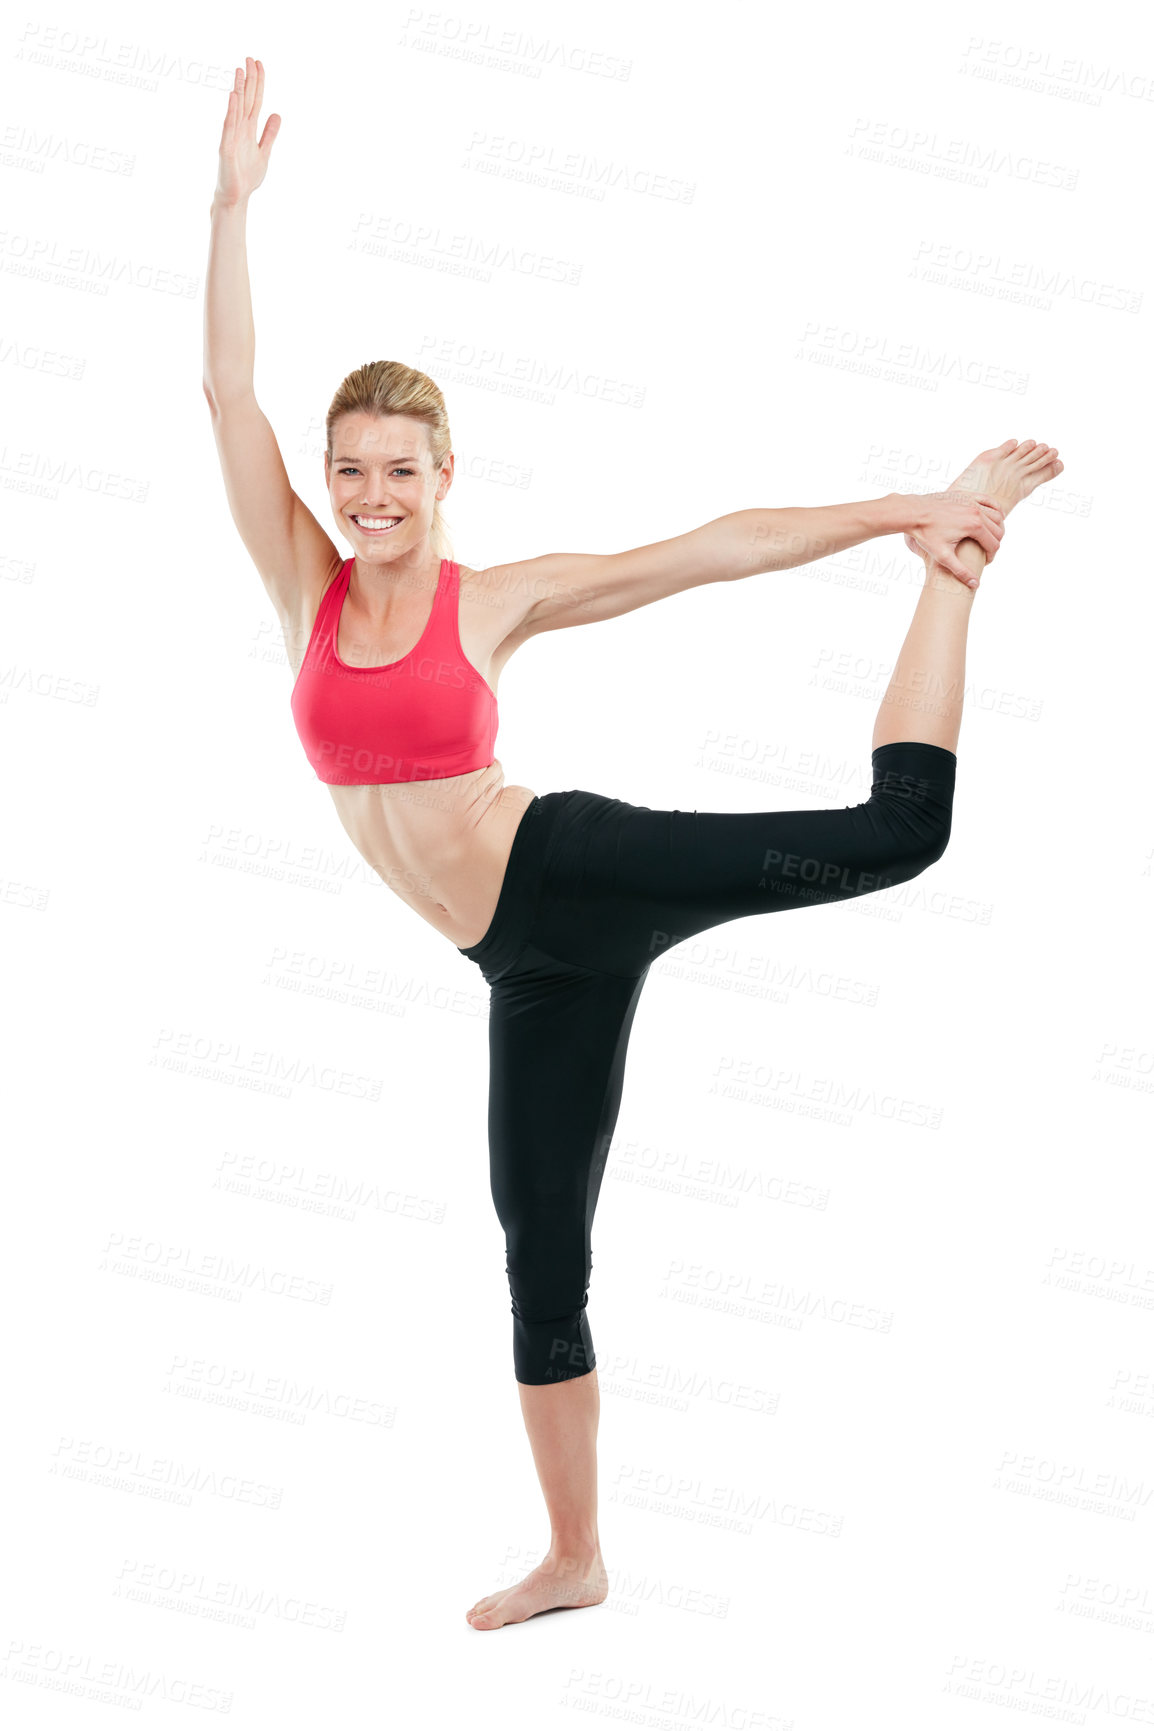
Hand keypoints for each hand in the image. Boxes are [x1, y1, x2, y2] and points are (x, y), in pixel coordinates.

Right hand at [214, 57, 279, 207]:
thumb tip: (277, 114)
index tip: (259, 64)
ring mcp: (232, 137)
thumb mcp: (264, 152)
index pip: (255, 100)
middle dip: (248, 79)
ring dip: (238, 89)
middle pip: (246, 99)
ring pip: (236, 108)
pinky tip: (234, 97)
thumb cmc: (247, 176)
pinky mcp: (227, 148)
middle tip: (250, 58)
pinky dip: (232, 112)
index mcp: (249, 129)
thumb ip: (269, 134)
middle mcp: (240, 129)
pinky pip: (229, 127)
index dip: (258, 83)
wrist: (236, 197)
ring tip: (240, 71)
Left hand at [901, 489, 1004, 587]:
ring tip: (988, 539)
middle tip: (985, 552)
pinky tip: (993, 518)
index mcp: (974, 526)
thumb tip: (976, 584)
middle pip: (998, 531)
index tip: (984, 563)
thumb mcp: (943, 556)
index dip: (991, 556)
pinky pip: (989, 501)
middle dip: (994, 544)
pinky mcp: (967, 495)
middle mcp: (977, 512)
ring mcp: (973, 501)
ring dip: (996, 528)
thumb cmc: (926, 534)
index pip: (994, 544)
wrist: (913, 513)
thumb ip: (961, 570)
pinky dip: (995, 509)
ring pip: (997, 516)